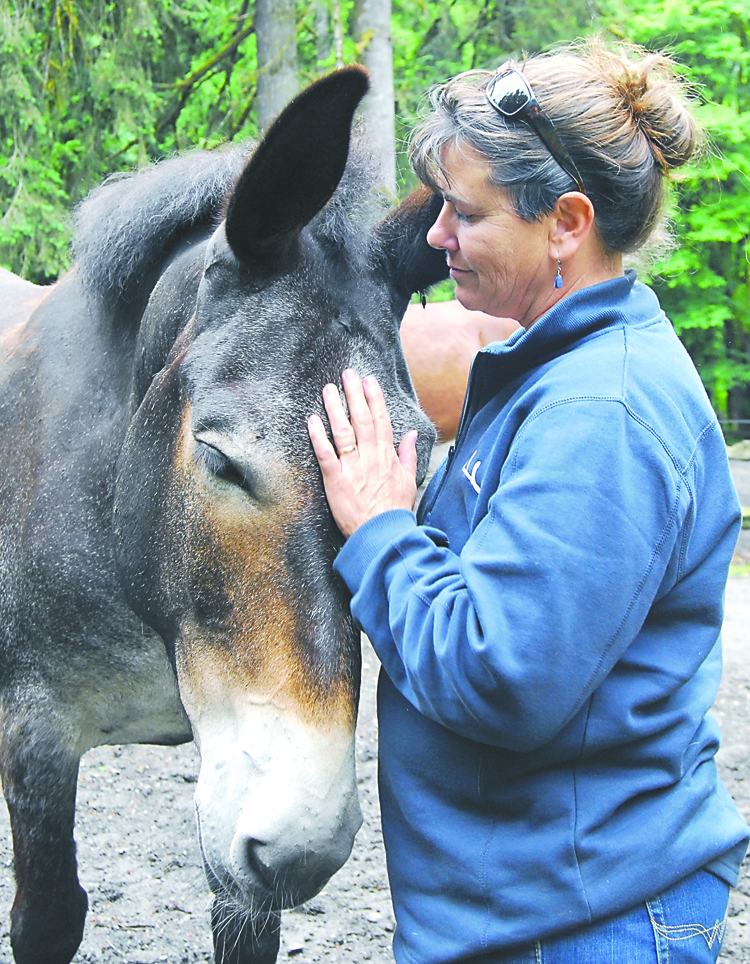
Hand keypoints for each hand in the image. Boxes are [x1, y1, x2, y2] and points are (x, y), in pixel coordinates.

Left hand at [307, 369, 417, 537]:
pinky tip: (312, 420)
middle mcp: (370, 458)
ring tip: (329, 389)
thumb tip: (410, 434)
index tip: (368, 381)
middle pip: (362, 420)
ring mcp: (352, 468)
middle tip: (347, 374)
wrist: (383, 536)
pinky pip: (325, 454)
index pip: (381, 421)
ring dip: (335, 408)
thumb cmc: (395, 510)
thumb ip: (408, 455)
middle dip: (354, 395)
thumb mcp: (408, 481)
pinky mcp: (335, 481)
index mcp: (387, 457)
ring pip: (343, 432)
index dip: (374, 399)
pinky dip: (318, 436)